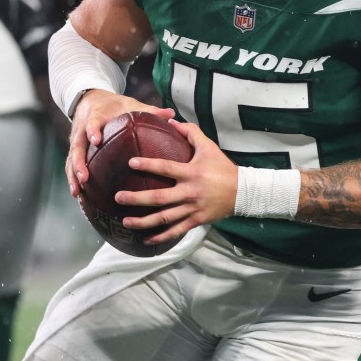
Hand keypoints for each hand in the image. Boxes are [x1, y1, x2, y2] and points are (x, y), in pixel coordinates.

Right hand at [65, 89, 174, 197]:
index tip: (96, 140)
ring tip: (78, 191)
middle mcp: (82, 129)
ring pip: (71, 158)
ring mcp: (77, 140)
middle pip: (77, 146)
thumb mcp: (130, 104)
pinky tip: (78, 194)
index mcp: (96, 116)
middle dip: (79, 162)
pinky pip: (71, 165)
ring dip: (73, 175)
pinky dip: (73, 179)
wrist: (91, 100)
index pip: (92, 122)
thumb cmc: (115, 105)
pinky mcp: (75, 149)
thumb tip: (172, 113)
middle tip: (84, 177)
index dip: (92, 130)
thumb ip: (149, 110)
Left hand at [117, 119, 238, 244]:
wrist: (242, 191)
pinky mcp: (196, 221)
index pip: (166, 168)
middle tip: (118, 197)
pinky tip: (145, 239)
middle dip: (136, 199)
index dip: (148, 165)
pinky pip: (175, 231)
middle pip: (159, 198)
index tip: (130, 163)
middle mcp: (189, 192)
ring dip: (143, 222)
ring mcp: (192, 209)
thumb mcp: (209, 147)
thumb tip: (171, 121)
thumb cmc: (222, 167)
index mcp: (191, 172)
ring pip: (164, 218)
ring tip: (125, 221)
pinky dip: (160, 237)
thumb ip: (190, 133)